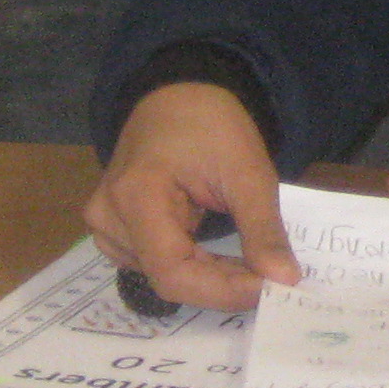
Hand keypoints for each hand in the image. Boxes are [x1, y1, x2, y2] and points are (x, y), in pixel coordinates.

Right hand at [82, 80, 299, 311]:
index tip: (269, 289)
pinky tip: (220, 255)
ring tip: (248, 261)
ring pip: (162, 276)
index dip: (222, 291)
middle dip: (223, 285)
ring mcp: (104, 225)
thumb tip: (284, 281)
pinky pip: (155, 264)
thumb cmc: (211, 124)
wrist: (178, 96)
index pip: (173, 271)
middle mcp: (108, 217)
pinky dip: (193, 266)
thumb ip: (263, 228)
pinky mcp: (112, 230)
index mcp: (135, 195)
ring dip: (210, 278)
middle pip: (167, 277)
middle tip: (270, 280)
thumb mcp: (247, 170)